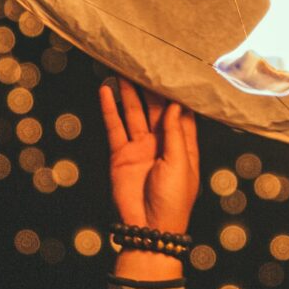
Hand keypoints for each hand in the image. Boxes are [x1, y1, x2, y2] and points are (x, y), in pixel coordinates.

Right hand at [98, 76, 198, 233]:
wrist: (148, 227)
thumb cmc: (173, 200)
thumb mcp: (180, 164)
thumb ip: (174, 133)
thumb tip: (174, 104)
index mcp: (182, 145)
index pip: (180, 113)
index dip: (176, 93)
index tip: (173, 70)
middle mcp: (161, 142)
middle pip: (155, 108)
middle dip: (150, 87)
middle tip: (143, 61)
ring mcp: (140, 147)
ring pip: (134, 112)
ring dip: (128, 92)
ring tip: (122, 68)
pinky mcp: (121, 154)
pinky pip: (115, 127)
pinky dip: (110, 109)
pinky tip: (106, 91)